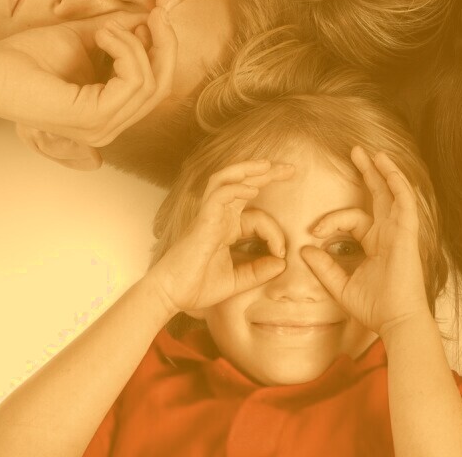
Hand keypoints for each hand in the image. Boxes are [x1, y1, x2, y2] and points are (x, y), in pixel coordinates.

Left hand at [0, 7, 176, 147]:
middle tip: (156, 13)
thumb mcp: (85, 38)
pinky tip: (102, 35)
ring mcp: (101, 128)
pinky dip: (124, 49)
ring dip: (134, 43)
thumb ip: (119, 32)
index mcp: (107, 113)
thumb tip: (150, 16)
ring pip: (150, 82)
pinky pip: (134, 81)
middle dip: (166, 45)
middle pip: (162, 87)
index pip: (156, 86)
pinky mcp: (92, 119)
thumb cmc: (26, 56)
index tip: (154, 15)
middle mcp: (108, 128)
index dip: (162, 49)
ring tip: (105, 27)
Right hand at [148, 160, 294, 313]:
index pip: (258, 217)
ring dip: (247, 169)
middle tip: (291, 169)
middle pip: (242, 183)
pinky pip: (218, 196)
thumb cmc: (197, 287)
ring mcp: (209, 216)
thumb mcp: (237, 281)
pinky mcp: (202, 222)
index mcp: (227, 227)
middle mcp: (219, 217)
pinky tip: (252, 189)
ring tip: (268, 165)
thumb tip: (283, 264)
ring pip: (226, 180)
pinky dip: (235, 189)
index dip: (275, 233)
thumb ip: (259, 272)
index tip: (282, 254)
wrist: (171, 296)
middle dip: (267, 174)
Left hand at [301, 147, 429, 335]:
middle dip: (368, 172)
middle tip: (355, 151)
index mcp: (377, 243)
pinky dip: (397, 182)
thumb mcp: (341, 286)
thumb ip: (323, 268)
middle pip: (380, 195)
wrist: (396, 320)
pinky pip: (404, 200)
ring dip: (383, 170)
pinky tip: (386, 167)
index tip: (313, 233)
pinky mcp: (407, 232)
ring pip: (394, 192)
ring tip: (371, 152)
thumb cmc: (374, 307)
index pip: (353, 219)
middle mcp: (390, 233)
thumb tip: (304, 249)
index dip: (330, 221)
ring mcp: (400, 231)